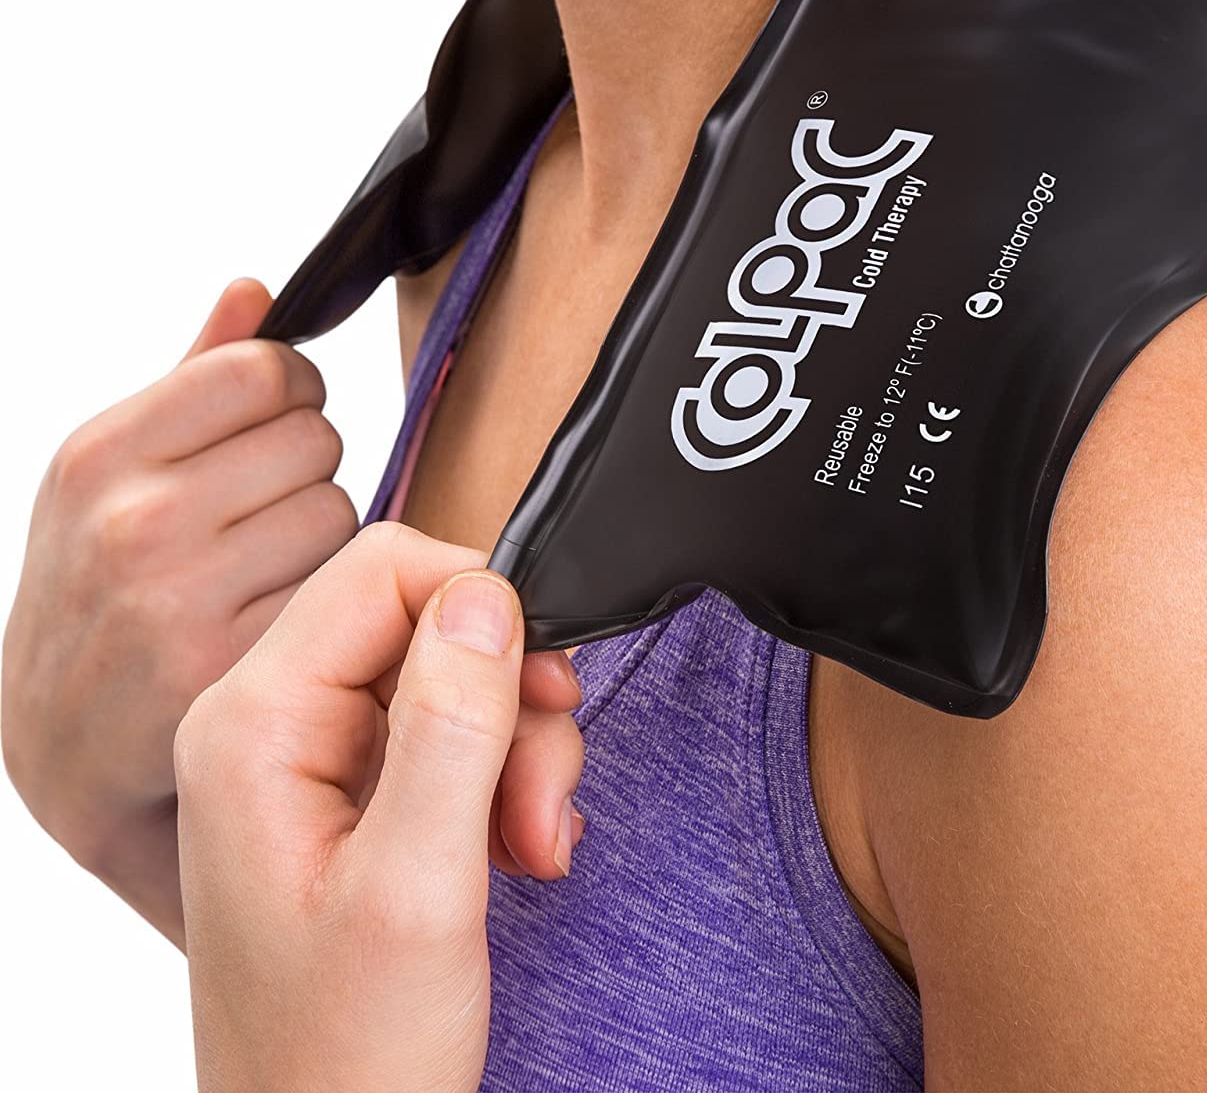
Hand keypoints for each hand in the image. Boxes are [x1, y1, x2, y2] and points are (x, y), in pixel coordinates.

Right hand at [2, 278, 357, 944]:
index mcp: (101, 455)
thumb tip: (255, 287)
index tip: (274, 428)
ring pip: (340, 513)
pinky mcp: (232, 669)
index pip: (266, 370)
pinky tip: (279, 620)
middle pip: (315, 438)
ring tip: (264, 571)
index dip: (290, 395)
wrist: (64, 748)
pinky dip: (328, 601)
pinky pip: (340, 590)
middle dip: (305, 469)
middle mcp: (132, 522)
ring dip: (322, 536)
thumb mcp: (115, 473)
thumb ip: (193, 375)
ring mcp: (180, 600)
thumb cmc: (100, 590)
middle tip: (263, 517)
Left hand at [174, 522, 585, 1092]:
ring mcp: (307, 761)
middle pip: (424, 624)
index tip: (544, 685)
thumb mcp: (420, 886)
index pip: (382, 570)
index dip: (482, 605)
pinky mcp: (348, 795)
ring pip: (449, 677)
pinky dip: (502, 779)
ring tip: (534, 842)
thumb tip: (488, 593)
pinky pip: (445, 732)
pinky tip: (517, 845)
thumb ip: (450, 726)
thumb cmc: (348, 1057)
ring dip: (517, 750)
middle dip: (510, 700)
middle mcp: (269, 725)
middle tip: (542, 800)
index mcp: (254, 725)